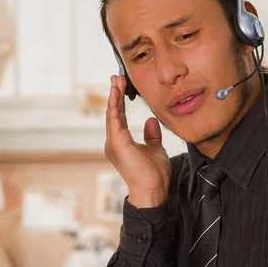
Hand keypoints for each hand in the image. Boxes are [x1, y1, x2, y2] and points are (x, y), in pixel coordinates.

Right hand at [105, 75, 170, 208]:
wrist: (153, 190)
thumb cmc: (153, 174)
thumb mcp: (155, 148)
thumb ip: (151, 135)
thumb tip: (151, 120)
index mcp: (122, 142)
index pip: (120, 116)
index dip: (120, 100)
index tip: (122, 84)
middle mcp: (114, 141)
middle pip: (114, 112)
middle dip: (115, 93)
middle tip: (116, 76)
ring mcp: (114, 143)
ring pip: (112, 113)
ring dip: (114, 95)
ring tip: (116, 80)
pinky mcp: (117, 144)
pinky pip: (115, 120)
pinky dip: (115, 105)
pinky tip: (115, 93)